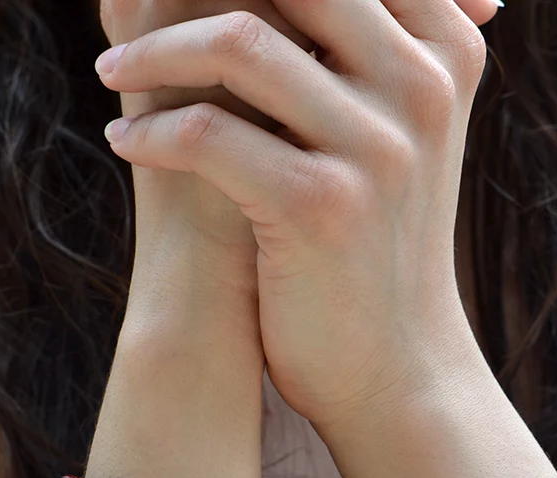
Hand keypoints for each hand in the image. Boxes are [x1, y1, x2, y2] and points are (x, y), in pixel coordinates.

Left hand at [97, 0, 498, 429]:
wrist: (395, 363)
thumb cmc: (372, 249)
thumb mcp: (382, 140)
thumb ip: (348, 59)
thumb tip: (241, 5)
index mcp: (444, 53)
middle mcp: (422, 86)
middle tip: (132, 21)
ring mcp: (378, 147)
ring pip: (238, 43)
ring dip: (151, 54)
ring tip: (112, 74)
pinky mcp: (322, 206)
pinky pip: (209, 133)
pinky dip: (151, 132)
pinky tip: (125, 143)